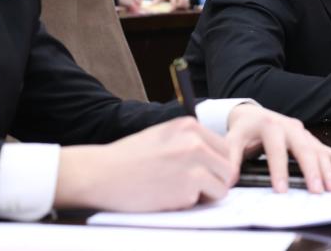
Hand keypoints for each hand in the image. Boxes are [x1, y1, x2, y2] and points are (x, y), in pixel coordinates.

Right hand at [54, 117, 233, 211]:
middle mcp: (195, 142)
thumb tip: (215, 159)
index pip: (225, 148)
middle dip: (217, 181)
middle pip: (229, 168)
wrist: (101, 173)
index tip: (207, 173)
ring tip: (181, 192)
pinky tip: (167, 197)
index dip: (218, 165)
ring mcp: (193, 165)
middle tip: (198, 188)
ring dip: (206, 195)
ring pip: (222, 187)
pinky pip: (201, 202)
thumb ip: (190, 142)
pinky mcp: (187, 188)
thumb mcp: (162, 135)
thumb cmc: (127, 158)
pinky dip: (188, 204)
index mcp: (190, 126)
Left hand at [223, 103, 330, 193]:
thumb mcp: (232, 138)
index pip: (276, 150)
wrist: (254, 114)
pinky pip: (329, 151)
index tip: (281, 190)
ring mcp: (304, 133)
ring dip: (329, 171)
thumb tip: (228, 179)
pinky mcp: (311, 139)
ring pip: (319, 151)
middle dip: (312, 171)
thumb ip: (230, 157)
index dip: (279, 170)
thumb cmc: (245, 129)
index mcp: (271, 126)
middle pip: (304, 149)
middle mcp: (291, 128)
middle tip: (317, 190)